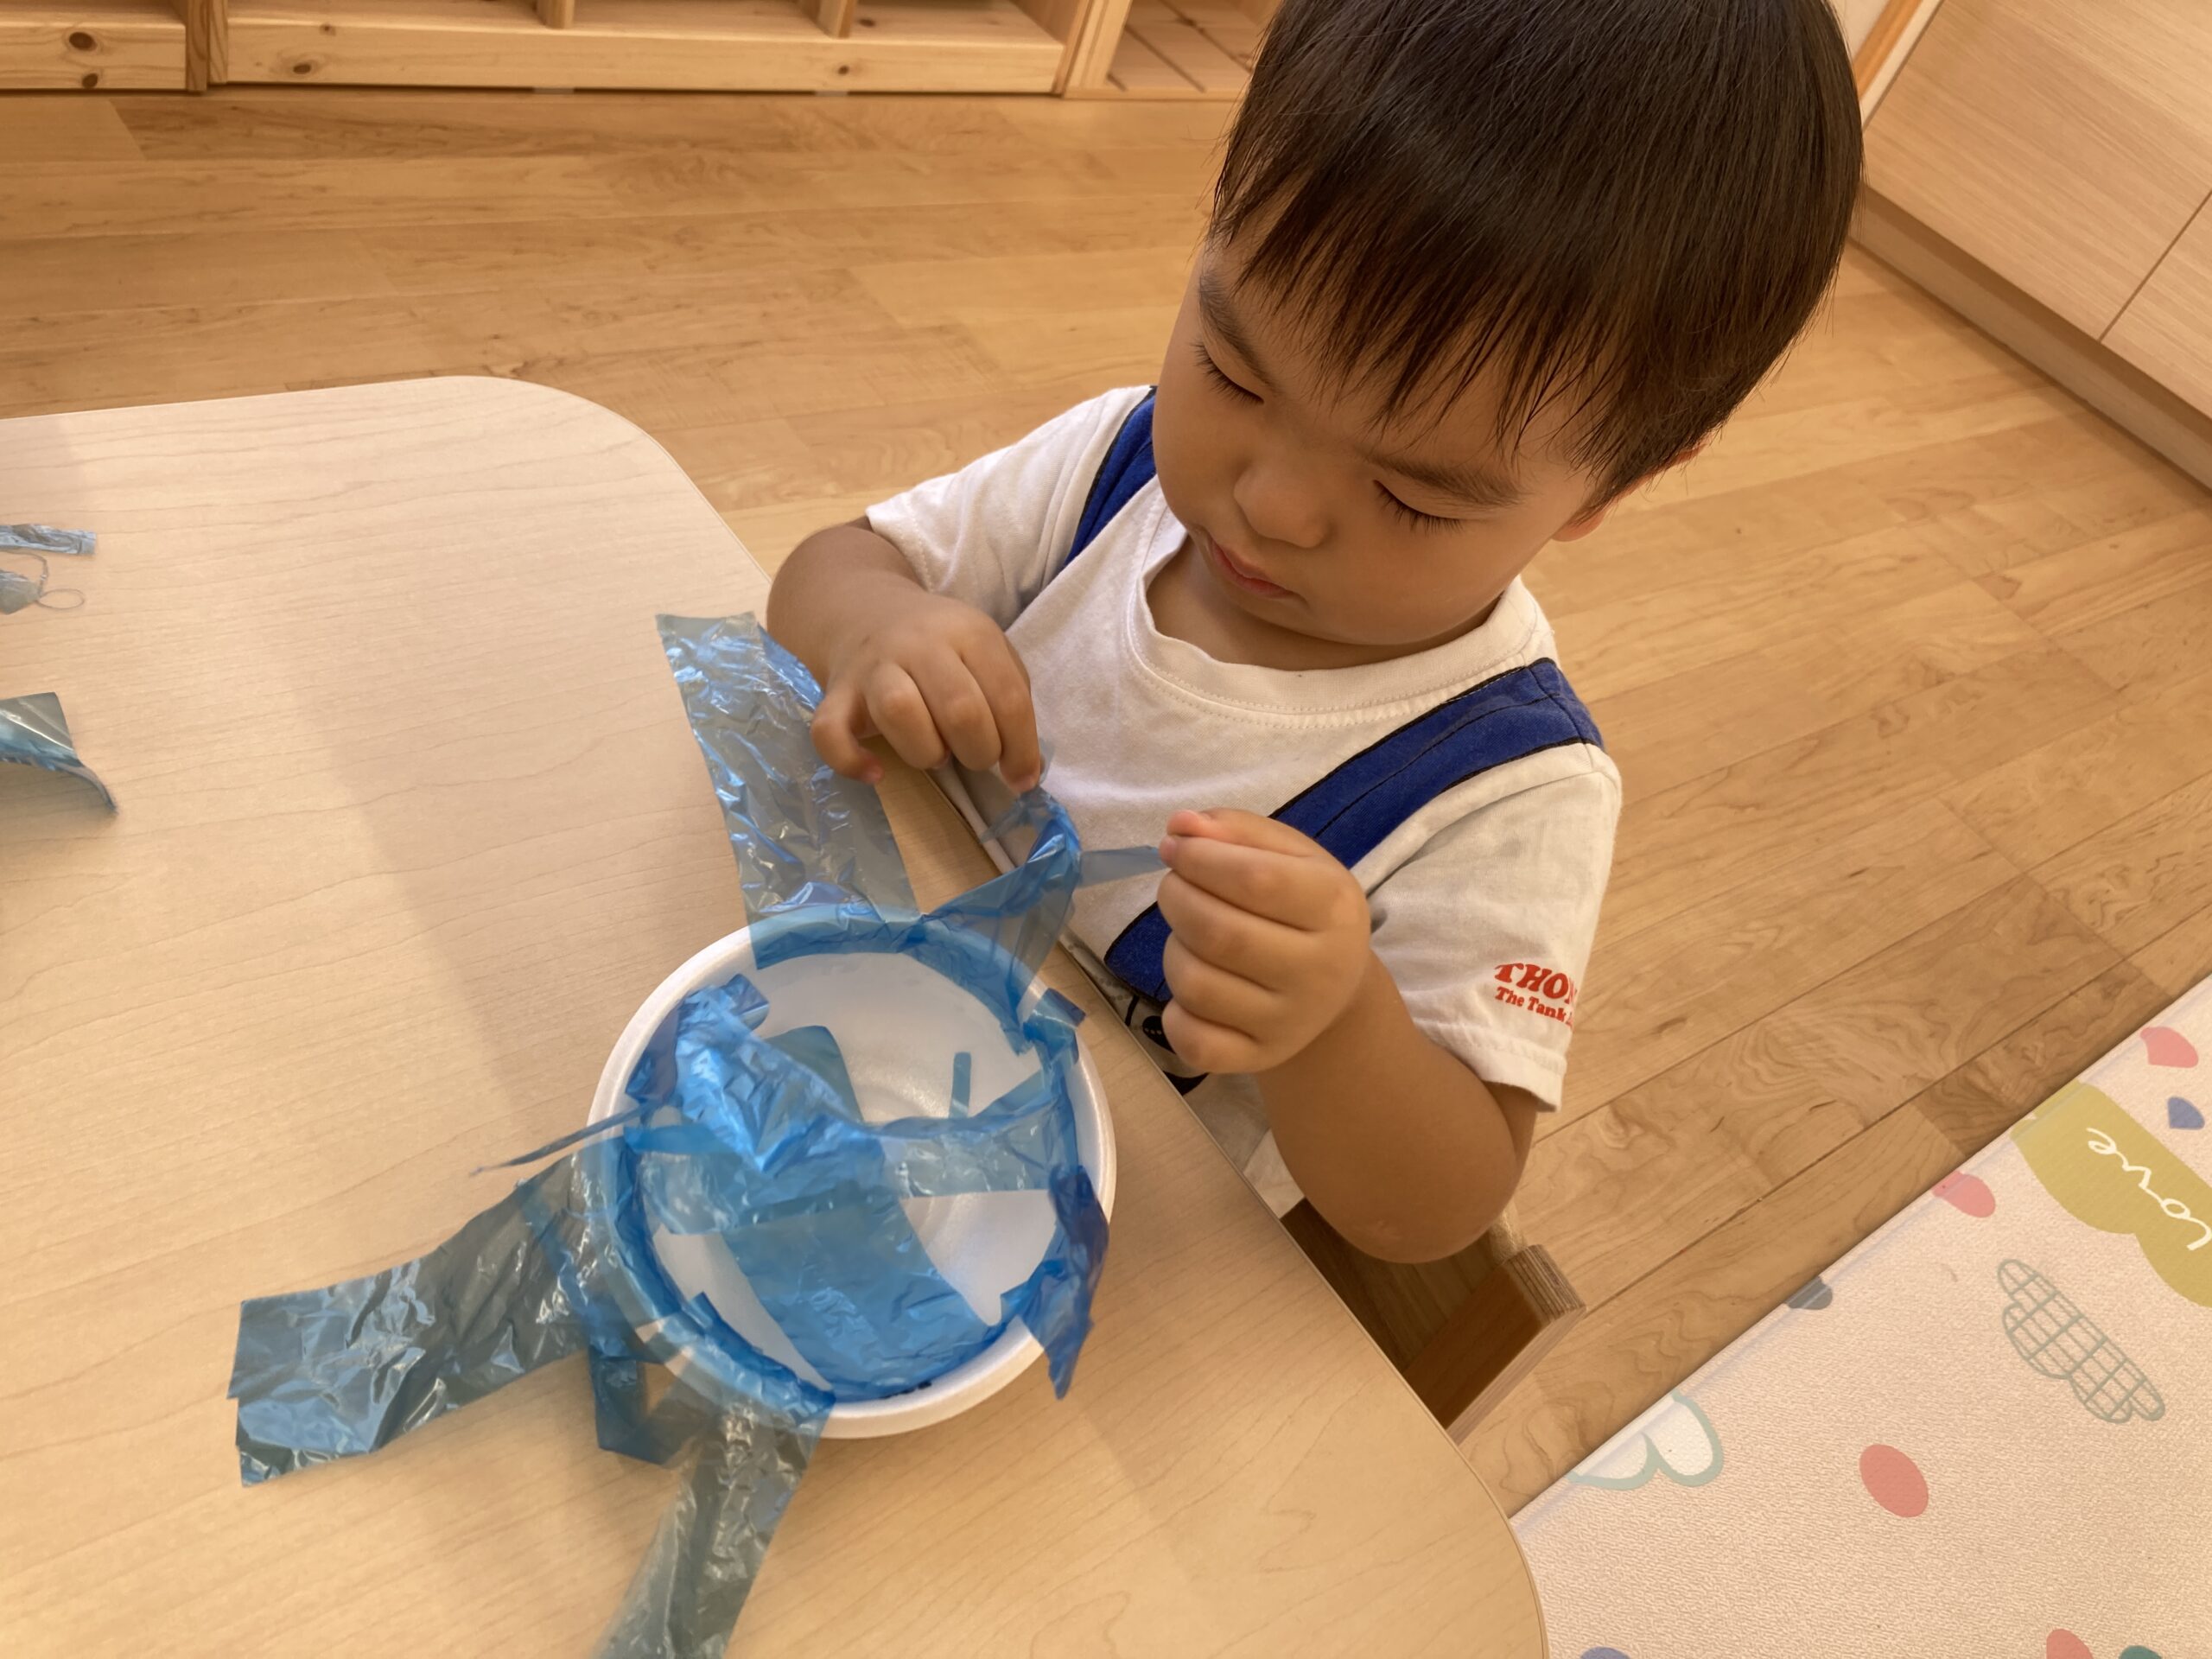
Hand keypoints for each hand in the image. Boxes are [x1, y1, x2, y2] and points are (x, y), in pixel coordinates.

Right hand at [811, 590, 1042, 789]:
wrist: (867, 611)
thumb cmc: (942, 647)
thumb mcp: (987, 652)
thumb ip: (1010, 700)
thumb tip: (1024, 771)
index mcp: (968, 632)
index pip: (1008, 697)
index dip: (1021, 748)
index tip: (1022, 777)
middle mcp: (919, 643)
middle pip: (959, 708)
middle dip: (979, 751)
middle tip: (975, 756)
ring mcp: (872, 667)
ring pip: (899, 711)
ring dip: (927, 752)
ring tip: (936, 754)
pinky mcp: (835, 694)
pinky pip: (829, 731)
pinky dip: (850, 760)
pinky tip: (875, 773)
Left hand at [1154, 809, 1372, 1072]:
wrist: (1333, 992)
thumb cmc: (1303, 910)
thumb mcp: (1289, 857)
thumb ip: (1236, 831)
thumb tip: (1180, 825)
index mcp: (1334, 906)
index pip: (1256, 879)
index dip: (1201, 858)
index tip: (1174, 847)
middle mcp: (1320, 970)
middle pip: (1219, 933)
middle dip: (1177, 898)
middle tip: (1173, 886)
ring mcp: (1289, 1022)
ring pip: (1197, 985)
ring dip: (1174, 950)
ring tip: (1189, 936)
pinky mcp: (1259, 1058)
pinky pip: (1195, 1044)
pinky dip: (1175, 1015)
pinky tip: (1191, 993)